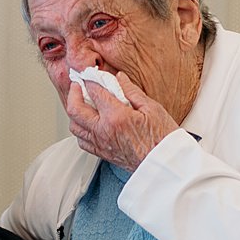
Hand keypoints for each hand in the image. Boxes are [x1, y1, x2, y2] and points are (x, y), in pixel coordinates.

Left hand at [63, 72, 180, 169]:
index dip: (90, 79)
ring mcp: (101, 143)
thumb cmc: (163, 138)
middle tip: (77, 84)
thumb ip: (132, 91)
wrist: (165, 164)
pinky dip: (80, 130)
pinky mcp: (102, 154)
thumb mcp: (152, 108)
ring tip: (81, 102)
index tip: (91, 74)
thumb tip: (119, 77)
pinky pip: (81, 141)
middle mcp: (103, 130)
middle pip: (75, 108)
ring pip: (74, 126)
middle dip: (73, 92)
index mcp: (116, 116)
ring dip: (74, 112)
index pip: (94, 92)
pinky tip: (87, 123)